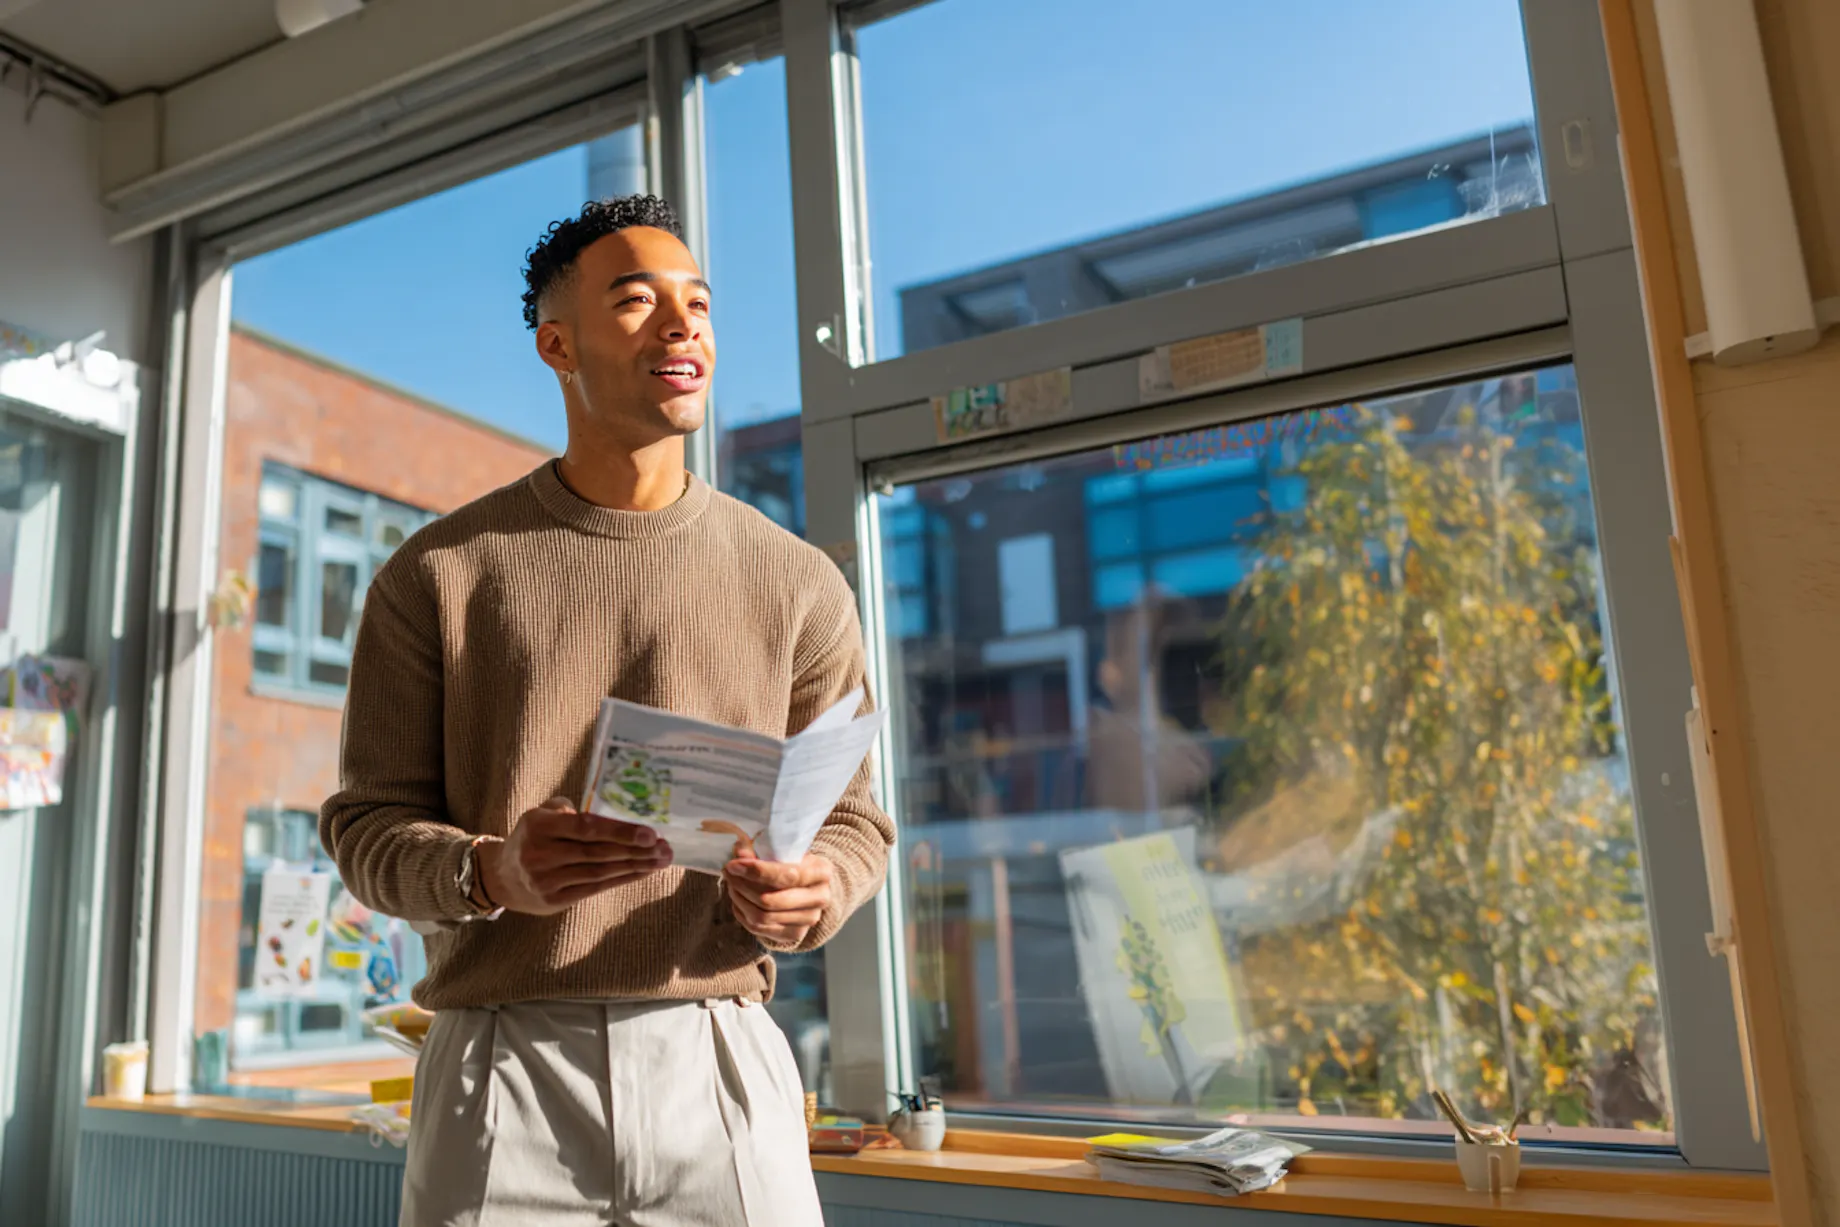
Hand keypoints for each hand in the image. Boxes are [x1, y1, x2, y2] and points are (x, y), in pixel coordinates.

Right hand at [479, 797, 671, 915]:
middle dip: (636, 850)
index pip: (586, 828)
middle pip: (597, 853)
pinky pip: (594, 888)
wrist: (502, 877)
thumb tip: (612, 811)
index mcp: (538, 826)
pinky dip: (622, 879)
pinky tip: (642, 872)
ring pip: (599, 873)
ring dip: (635, 866)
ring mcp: (546, 880)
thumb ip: (572, 810)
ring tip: (661, 860)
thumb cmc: (533, 837)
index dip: (620, 831)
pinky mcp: (554, 901)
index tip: (650, 832)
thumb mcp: (542, 814)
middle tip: (664, 847)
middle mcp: (540, 854)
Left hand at [723, 853, 834, 946]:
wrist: (809, 886)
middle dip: (743, 886)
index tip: (734, 865)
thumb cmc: (792, 862)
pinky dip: (742, 914)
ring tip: (731, 885)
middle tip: (728, 874)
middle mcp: (821, 898)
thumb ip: (758, 849)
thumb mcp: (780, 849)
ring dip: (740, 900)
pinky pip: (759, 929)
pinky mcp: (795, 934)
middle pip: (771, 900)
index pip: (788, 876)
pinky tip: (738, 901)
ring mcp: (809, 919)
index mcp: (822, 871)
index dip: (758, 871)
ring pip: (762, 917)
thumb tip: (740, 855)